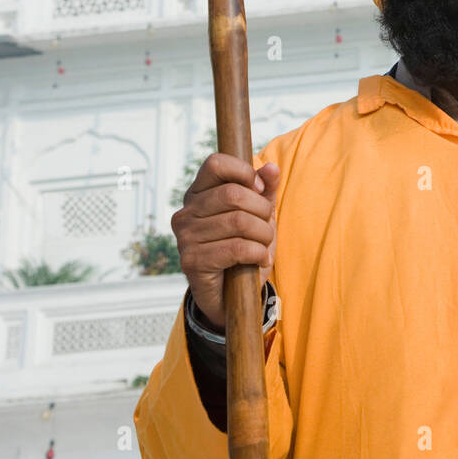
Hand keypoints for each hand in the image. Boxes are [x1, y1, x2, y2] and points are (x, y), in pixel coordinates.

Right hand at [171, 154, 278, 331]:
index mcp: (197, 194)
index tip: (259, 189)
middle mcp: (185, 213)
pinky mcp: (192, 261)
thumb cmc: (243, 247)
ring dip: (263, 235)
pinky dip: (258, 253)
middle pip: (233, 194)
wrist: (231, 295)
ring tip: (264, 246)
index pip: (216, 163)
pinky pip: (237, 248)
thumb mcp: (258, 215)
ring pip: (239, 221)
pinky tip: (260, 260)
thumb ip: (265, 190)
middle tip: (267, 227)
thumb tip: (272, 168)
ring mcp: (185, 237)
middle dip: (261, 210)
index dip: (243, 171)